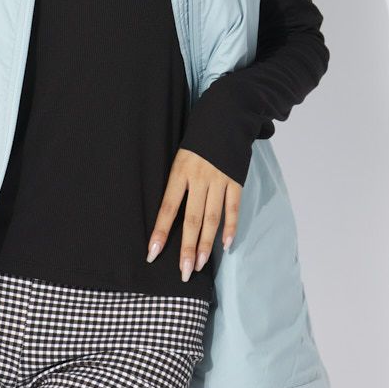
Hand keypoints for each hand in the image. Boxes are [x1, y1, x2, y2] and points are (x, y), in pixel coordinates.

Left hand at [146, 148, 240, 281]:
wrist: (225, 115)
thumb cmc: (197, 140)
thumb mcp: (179, 157)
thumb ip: (177, 183)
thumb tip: (169, 213)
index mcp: (180, 172)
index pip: (168, 208)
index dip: (160, 231)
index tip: (152, 253)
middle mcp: (199, 178)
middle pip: (191, 219)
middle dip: (186, 248)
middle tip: (183, 272)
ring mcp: (219, 180)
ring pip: (211, 218)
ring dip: (205, 244)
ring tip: (199, 265)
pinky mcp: (235, 179)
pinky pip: (233, 208)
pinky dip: (230, 227)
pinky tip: (226, 245)